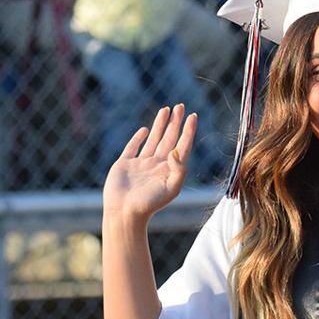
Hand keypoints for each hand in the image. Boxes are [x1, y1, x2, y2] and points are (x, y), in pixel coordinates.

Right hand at [103, 105, 197, 222]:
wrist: (125, 212)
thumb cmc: (150, 204)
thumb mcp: (171, 188)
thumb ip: (179, 169)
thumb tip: (177, 150)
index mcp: (169, 170)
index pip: (182, 146)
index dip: (188, 131)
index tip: (194, 116)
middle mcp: (157, 165)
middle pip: (169, 139)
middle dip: (175, 123)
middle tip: (181, 106)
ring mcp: (141, 164)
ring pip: (153, 139)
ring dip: (160, 125)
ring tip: (166, 110)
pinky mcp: (125, 164)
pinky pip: (133, 147)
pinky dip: (139, 138)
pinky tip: (145, 130)